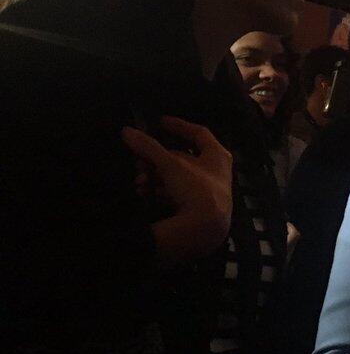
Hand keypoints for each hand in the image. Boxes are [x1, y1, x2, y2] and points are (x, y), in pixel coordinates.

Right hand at [122, 117, 232, 265]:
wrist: (204, 230)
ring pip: (177, 178)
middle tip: (138, 161)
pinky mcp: (197, 210)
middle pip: (183, 158)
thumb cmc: (195, 189)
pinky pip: (175, 195)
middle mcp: (216, 173)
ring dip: (155, 177)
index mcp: (217, 157)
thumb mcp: (170, 165)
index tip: (160, 122)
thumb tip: (127, 131)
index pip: (199, 133)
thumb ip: (149, 147)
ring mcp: (208, 193)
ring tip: (138, 181)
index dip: (180, 126)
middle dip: (157, 158)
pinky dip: (159, 191)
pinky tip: (144, 193)